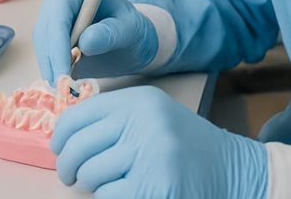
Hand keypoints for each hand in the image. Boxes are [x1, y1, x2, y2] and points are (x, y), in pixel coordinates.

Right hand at [34, 0, 157, 81]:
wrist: (132, 41)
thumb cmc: (133, 29)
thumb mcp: (130, 29)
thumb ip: (110, 33)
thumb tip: (84, 43)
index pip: (59, 9)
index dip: (58, 38)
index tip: (64, 67)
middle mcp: (60, 0)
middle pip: (46, 27)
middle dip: (51, 58)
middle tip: (61, 86)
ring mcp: (54, 19)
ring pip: (42, 43)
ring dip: (49, 67)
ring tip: (63, 90)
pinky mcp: (52, 38)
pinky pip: (46, 54)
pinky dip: (52, 71)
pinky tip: (62, 87)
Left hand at [51, 85, 267, 197]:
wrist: (232, 169)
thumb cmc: (182, 143)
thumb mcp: (150, 114)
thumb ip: (112, 117)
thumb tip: (62, 135)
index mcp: (138, 101)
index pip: (77, 116)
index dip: (61, 137)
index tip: (59, 149)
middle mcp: (144, 124)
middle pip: (78, 148)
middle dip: (68, 167)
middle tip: (70, 176)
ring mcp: (151, 157)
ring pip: (91, 175)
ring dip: (90, 185)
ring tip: (102, 184)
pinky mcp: (155, 188)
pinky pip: (108, 196)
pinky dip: (108, 197)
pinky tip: (121, 192)